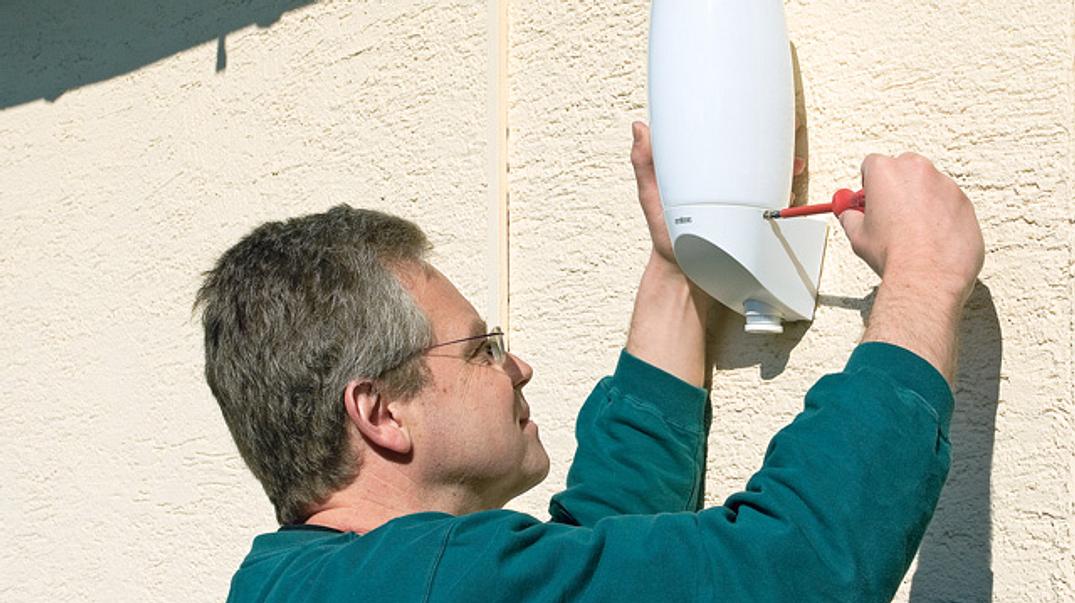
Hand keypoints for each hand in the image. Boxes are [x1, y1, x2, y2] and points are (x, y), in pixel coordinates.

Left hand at [630, 121, 806, 268]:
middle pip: (754, 157)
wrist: (687, 276)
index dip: (741, 122)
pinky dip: (785, 194)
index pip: (724, 141)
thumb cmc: (668, 239)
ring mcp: (741, 203)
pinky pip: (773, 203)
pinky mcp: (753, 221)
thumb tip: (639, 128)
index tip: (751, 110)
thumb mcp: (652, 198)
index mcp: (703, 175)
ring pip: (768, 178)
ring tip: (793, 164)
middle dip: (773, 143)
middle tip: (786, 131)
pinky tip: (792, 191)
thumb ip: (646, 165)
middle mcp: (726, 187)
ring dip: (784, 168)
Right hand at [838, 153, 984, 302]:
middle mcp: (918, 170)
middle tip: (890, 214)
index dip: (869, 184)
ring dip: (921, 203)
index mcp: (887, 172)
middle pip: (904, 169)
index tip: (869, 199)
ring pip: (929, 187)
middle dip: (897, 187)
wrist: (927, 275)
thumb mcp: (858, 236)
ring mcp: (946, 185)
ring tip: (913, 234)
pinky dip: (941, 217)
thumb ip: (852, 218)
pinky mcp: (965, 203)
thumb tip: (850, 217)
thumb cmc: (893, 253)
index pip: (872, 164)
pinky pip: (949, 205)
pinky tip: (931, 240)